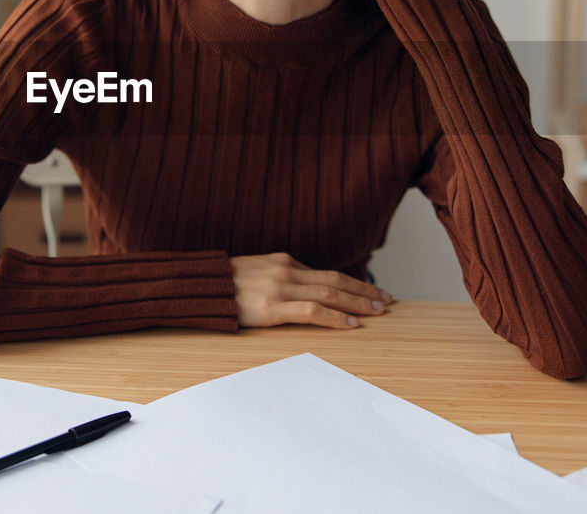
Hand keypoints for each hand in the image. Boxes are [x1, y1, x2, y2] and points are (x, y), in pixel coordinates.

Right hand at [231, 252, 393, 328]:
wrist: (200, 287)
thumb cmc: (225, 284)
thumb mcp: (258, 272)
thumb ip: (282, 278)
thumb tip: (305, 288)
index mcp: (285, 262)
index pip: (328, 274)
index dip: (354, 284)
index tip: (372, 292)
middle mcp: (287, 271)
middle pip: (336, 281)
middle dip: (364, 292)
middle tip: (386, 301)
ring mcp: (281, 288)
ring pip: (330, 294)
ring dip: (357, 304)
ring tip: (377, 312)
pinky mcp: (273, 307)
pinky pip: (312, 311)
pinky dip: (334, 317)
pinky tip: (349, 324)